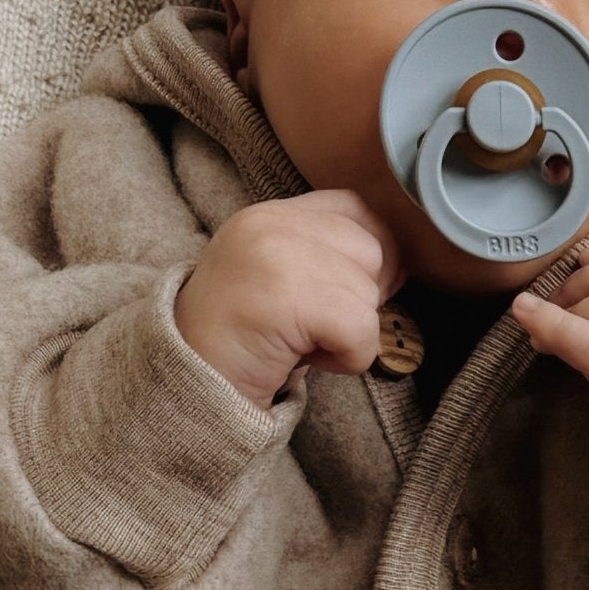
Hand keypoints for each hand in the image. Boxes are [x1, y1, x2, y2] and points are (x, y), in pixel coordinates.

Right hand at [173, 189, 400, 406]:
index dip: (372, 253)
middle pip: (371, 250)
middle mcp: (271, 224)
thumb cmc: (245, 342)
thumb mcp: (286, 282)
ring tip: (302, 343)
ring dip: (349, 334)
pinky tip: (307, 359)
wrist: (187, 382)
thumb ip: (331, 259)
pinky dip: (347, 357)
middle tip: (315, 327)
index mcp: (271, 215)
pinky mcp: (285, 296)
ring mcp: (276, 255)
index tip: (352, 293)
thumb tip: (401, 264)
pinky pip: (360, 328)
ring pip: (367, 293)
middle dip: (360, 299)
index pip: (354, 207)